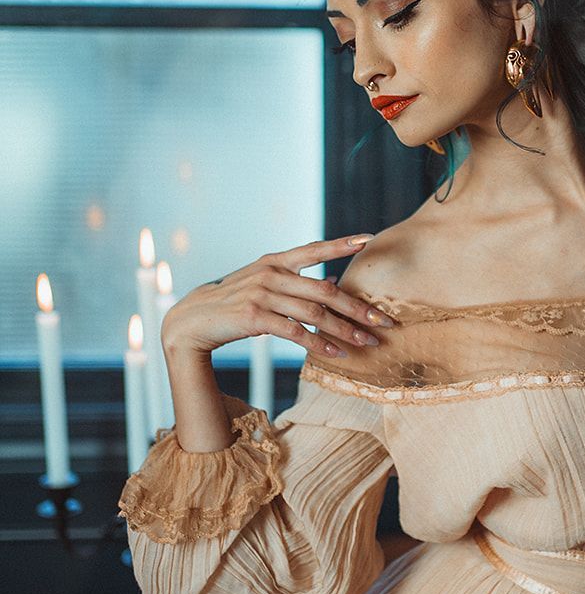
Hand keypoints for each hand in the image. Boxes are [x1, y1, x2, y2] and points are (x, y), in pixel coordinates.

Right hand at [160, 236, 395, 359]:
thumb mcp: (262, 284)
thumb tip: (333, 281)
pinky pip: (295, 332)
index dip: (341, 244)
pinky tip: (336, 354)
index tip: (369, 240)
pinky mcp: (255, 317)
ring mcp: (262, 294)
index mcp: (274, 261)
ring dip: (344, 330)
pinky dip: (319, 344)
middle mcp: (271, 273)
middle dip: (358, 307)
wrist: (192, 321)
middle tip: (383, 321)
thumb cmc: (232, 303)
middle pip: (325, 290)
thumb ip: (294, 281)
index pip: (314, 249)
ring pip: (315, 312)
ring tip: (367, 343)